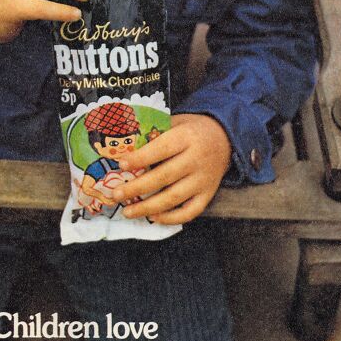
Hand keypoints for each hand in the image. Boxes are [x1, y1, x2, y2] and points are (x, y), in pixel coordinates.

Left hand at [110, 114, 231, 224]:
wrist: (225, 137)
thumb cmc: (192, 130)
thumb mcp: (176, 122)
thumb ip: (155, 133)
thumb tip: (126, 148)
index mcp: (187, 137)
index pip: (161, 149)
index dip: (140, 158)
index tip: (121, 165)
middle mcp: (197, 159)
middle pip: (164, 177)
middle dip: (137, 187)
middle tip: (116, 194)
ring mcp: (204, 179)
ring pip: (174, 197)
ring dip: (148, 207)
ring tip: (128, 211)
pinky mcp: (208, 194)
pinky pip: (190, 211)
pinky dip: (171, 218)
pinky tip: (153, 217)